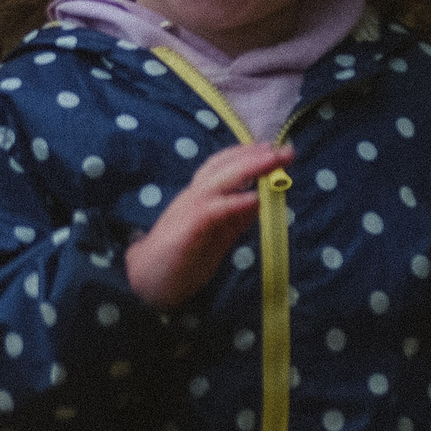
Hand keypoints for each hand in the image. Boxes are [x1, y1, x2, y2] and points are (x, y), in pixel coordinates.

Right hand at [125, 141, 294, 310]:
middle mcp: (193, 196)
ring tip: (275, 161)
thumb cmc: (179, 259)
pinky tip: (255, 198)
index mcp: (199, 197)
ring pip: (219, 180)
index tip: (273, 149)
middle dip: (256, 155)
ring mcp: (188, 210)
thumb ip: (234, 219)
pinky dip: (235, 202)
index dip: (248, 154)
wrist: (145, 281)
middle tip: (286, 150)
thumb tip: (259, 201)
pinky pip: (213, 210)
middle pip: (224, 166)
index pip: (223, 166)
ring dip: (249, 168)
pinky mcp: (187, 229)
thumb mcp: (214, 236)